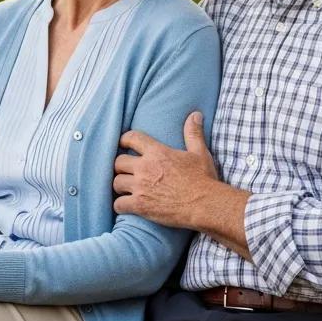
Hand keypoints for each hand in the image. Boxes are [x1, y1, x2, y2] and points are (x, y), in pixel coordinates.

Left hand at [113, 113, 249, 258]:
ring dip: (120, 186)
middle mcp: (145, 167)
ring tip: (125, 189)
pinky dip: (120, 205)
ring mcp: (141, 187)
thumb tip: (195, 114)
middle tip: (126, 171)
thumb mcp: (199, 153)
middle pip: (118, 162)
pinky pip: (118, 204)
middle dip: (121, 166)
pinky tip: (126, 206)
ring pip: (116, 182)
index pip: (131, 138)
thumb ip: (193, 133)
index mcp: (157, 152)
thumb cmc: (203, 179)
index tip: (123, 144)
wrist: (205, 205)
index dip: (125, 140)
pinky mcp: (140, 206)